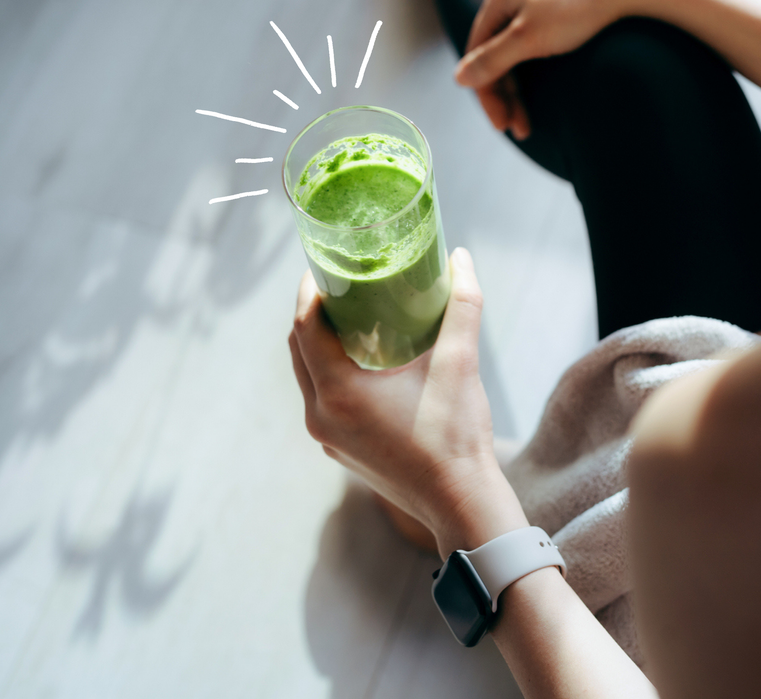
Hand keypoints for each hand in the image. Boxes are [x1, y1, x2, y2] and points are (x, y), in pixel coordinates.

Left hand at [288, 247, 526, 556]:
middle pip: (298, 349)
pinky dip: (330, 373)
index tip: (325, 265)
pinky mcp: (339, 451)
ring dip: (319, 344)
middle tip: (338, 284)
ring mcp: (326, 438)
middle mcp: (321, 416)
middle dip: (313, 312)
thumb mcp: (460, 363)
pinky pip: (321, 400)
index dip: (310, 290)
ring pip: (307, 376)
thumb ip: (462, 306)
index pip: (304, 326)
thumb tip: (461, 258)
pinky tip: (361, 362)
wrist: (460, 501)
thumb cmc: (457, 435)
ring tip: (348, 317)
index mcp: (340, 392)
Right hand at [454, 0, 641, 138]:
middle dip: (505, 95)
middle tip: (519, 129)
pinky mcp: (555, 8)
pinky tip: (541, 93)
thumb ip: (493, 60)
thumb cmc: (576, 9)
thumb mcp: (528, 38)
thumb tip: (458, 79)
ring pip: (515, 53)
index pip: (477, 52)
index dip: (486, 91)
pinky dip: (534, 72)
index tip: (501, 124)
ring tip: (529, 123)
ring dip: (519, 90)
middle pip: (495, 55)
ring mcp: (534, 1)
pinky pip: (532, 46)